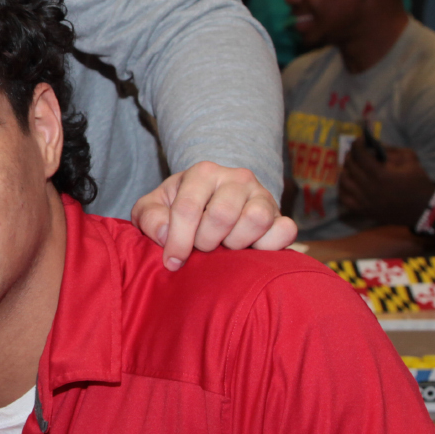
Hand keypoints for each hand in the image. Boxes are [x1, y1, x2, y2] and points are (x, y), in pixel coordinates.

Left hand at [131, 162, 297, 270]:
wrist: (211, 207)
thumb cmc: (177, 210)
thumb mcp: (153, 209)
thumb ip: (149, 218)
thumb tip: (165, 235)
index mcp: (203, 172)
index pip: (188, 208)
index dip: (178, 240)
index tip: (172, 261)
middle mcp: (237, 177)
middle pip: (222, 216)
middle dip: (206, 241)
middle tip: (201, 246)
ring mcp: (262, 194)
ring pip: (255, 219)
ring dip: (236, 243)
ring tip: (224, 245)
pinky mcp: (280, 215)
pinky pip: (284, 230)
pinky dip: (268, 246)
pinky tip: (250, 250)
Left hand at [336, 144, 434, 226]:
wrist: (423, 208)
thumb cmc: (417, 182)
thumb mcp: (409, 159)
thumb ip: (390, 149)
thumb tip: (372, 145)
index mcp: (380, 174)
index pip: (360, 154)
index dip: (357, 144)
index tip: (359, 140)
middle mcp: (369, 188)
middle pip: (350, 166)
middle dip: (351, 155)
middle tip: (355, 152)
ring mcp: (364, 201)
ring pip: (344, 181)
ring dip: (346, 170)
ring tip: (352, 166)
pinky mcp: (363, 210)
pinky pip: (344, 198)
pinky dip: (343, 188)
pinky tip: (349, 183)